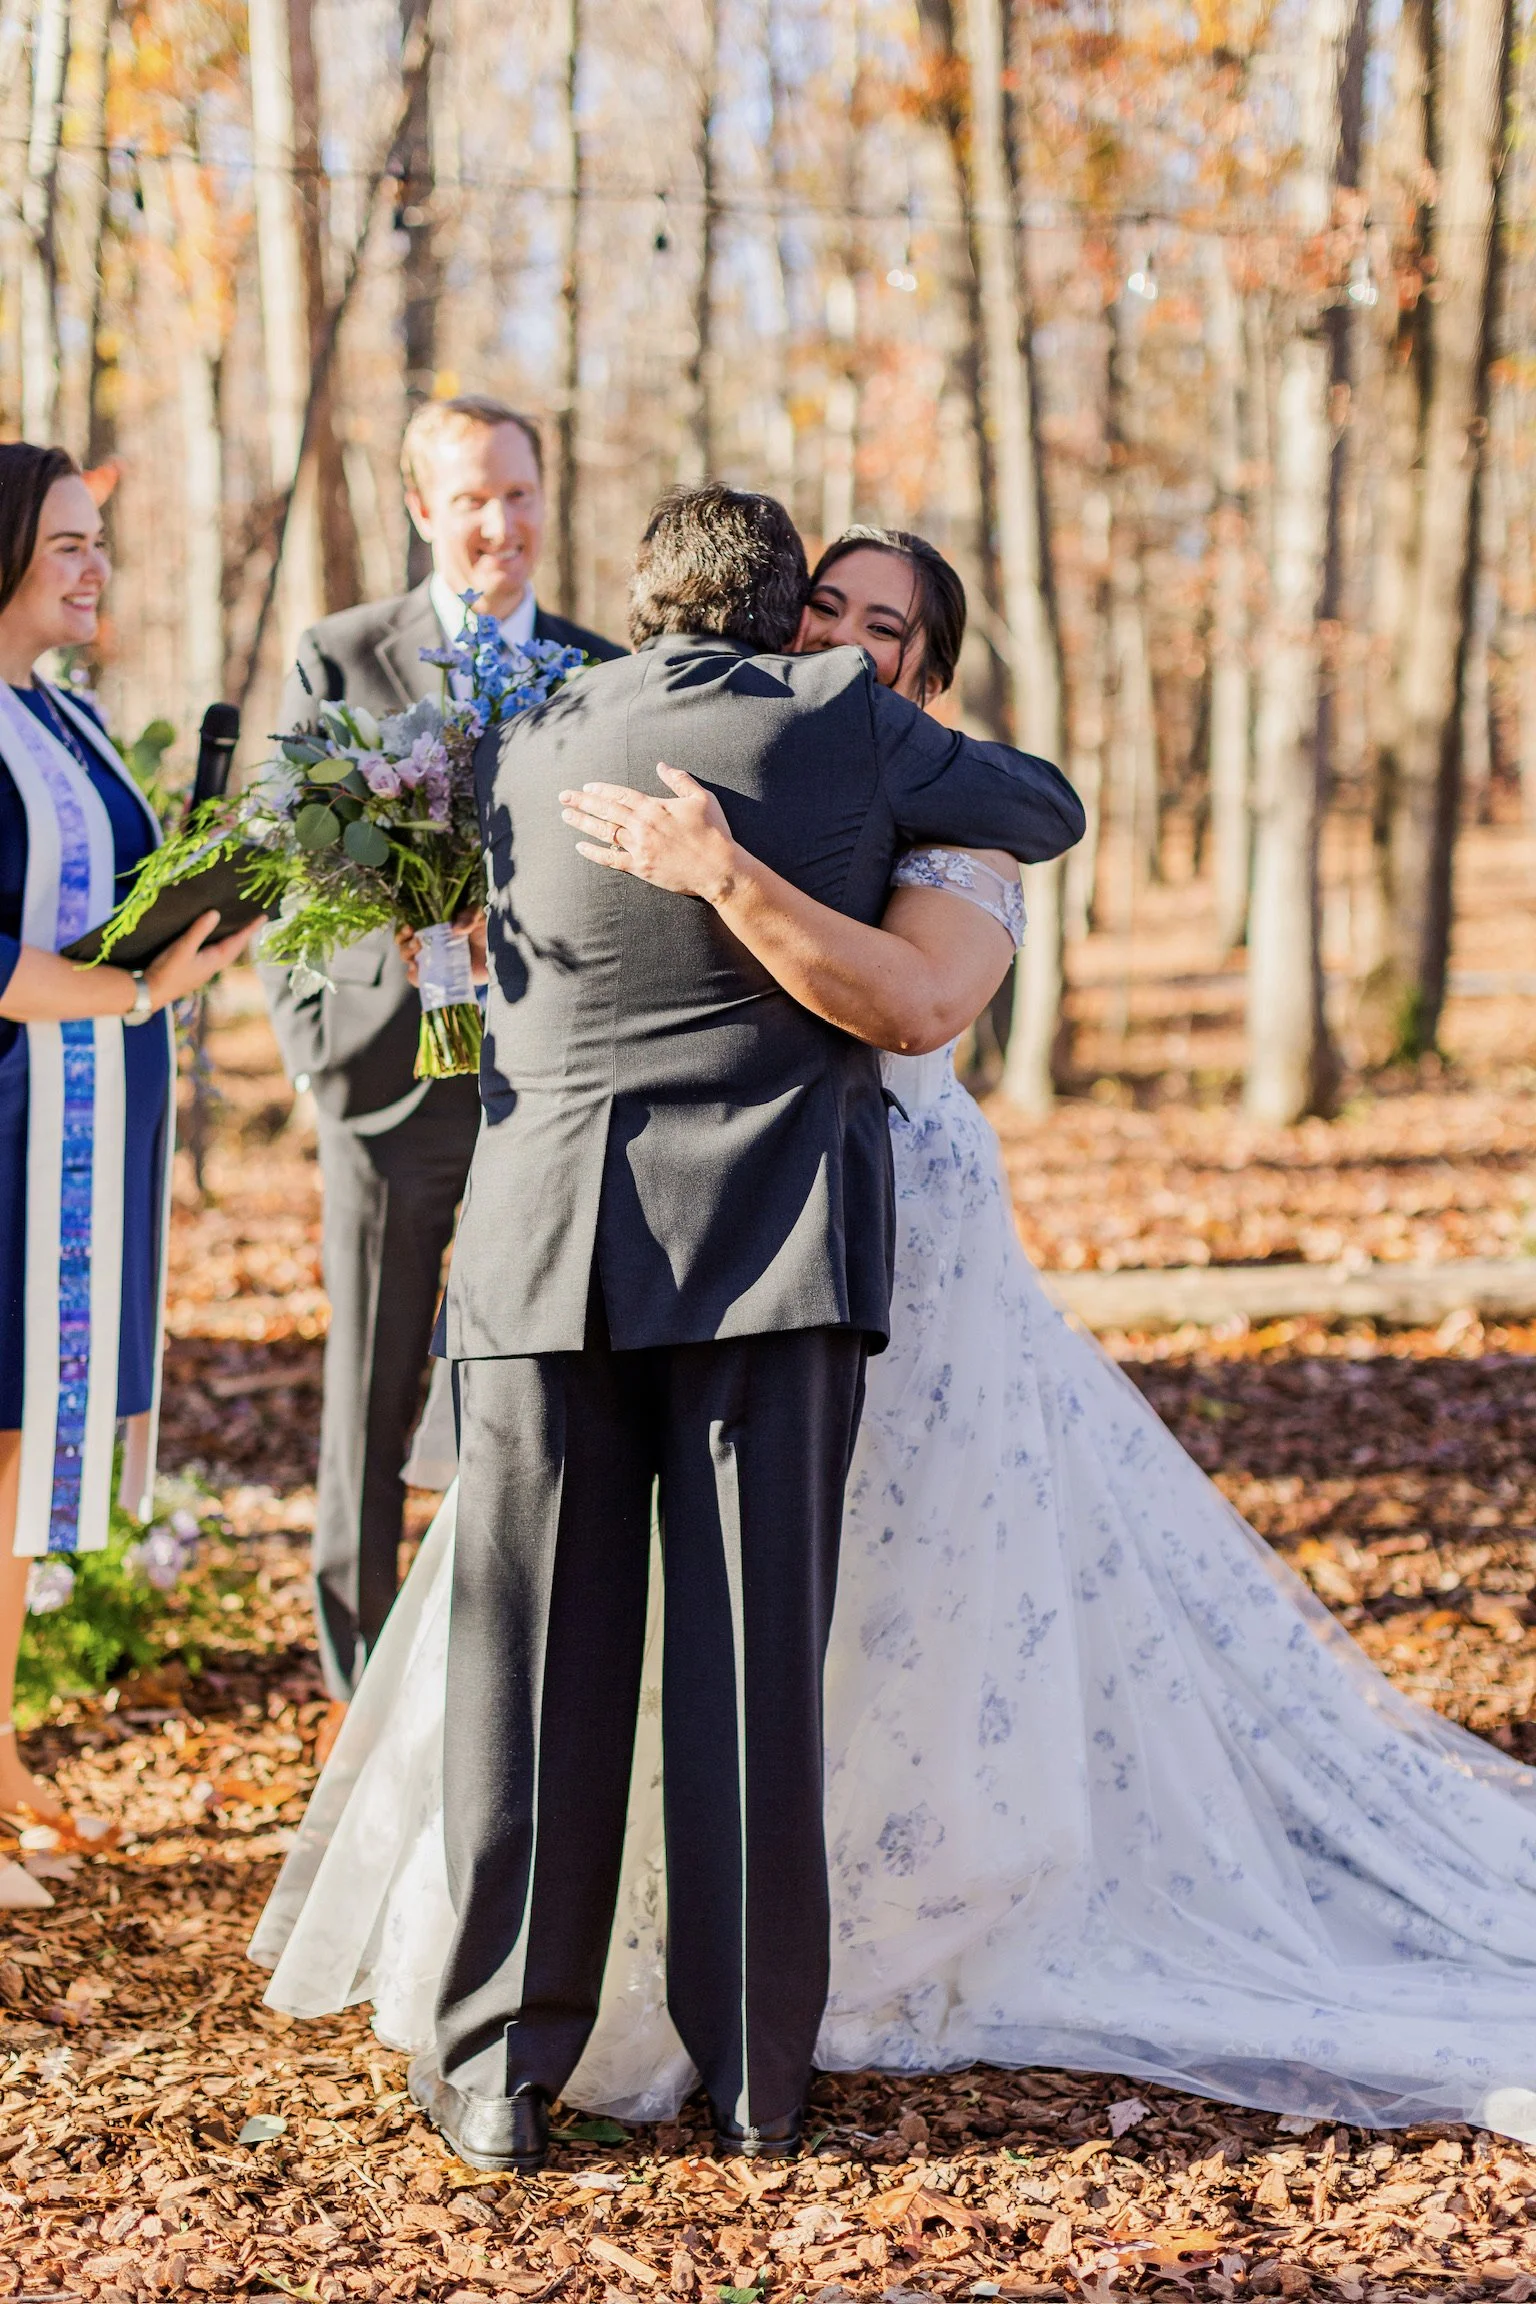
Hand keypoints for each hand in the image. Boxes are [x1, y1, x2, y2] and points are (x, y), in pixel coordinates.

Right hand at [143, 910, 262, 1009]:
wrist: (150, 993)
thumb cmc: (167, 971)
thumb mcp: (183, 948)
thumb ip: (199, 931)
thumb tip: (216, 913)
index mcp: (214, 960)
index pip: (237, 942)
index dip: (250, 929)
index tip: (263, 917)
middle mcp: (213, 966)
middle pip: (234, 947)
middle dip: (244, 934)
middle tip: (253, 921)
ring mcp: (203, 969)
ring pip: (224, 951)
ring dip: (232, 939)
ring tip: (237, 927)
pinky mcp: (194, 969)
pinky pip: (214, 953)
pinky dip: (219, 944)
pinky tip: (212, 940)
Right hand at [397, 906, 487, 988]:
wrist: (497, 955)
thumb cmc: (484, 934)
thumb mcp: (478, 917)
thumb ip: (469, 916)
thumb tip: (456, 929)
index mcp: (434, 928)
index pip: (410, 927)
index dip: (404, 928)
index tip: (408, 927)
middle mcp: (429, 944)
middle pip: (404, 944)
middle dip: (404, 942)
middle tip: (415, 941)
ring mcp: (432, 961)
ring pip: (408, 959)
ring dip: (406, 954)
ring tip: (417, 950)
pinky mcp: (438, 976)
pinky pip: (418, 978)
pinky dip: (413, 974)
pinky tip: (418, 969)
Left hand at [559, 765, 738, 902]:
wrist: (720, 869)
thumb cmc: (714, 832)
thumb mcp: (701, 798)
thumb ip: (679, 780)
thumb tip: (661, 765)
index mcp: (655, 807)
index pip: (621, 795)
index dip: (601, 790)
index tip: (586, 787)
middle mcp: (643, 826)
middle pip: (606, 811)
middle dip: (582, 802)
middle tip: (564, 796)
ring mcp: (640, 848)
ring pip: (604, 832)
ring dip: (583, 823)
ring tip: (566, 816)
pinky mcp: (641, 868)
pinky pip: (611, 859)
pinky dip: (594, 853)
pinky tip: (580, 846)